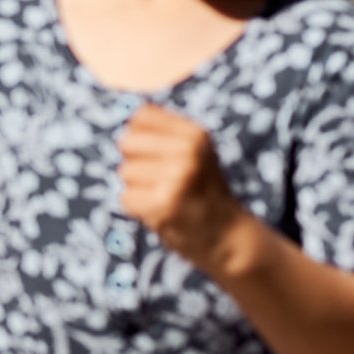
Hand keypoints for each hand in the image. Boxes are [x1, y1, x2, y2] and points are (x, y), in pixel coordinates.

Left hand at [119, 106, 252, 271]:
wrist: (228, 236)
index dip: (140, 136)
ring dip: (138, 187)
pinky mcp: (164, 204)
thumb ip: (165, 134)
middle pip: (127, 142)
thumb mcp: (196, 153)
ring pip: (125, 172)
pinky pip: (126, 198)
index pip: (141, 117)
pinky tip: (161, 211)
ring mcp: (176, 178)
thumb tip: (129, 120)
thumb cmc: (203, 191)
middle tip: (161, 179)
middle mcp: (188, 151)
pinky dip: (138, 208)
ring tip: (165, 196)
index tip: (157, 154)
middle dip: (136, 162)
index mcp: (196, 134)